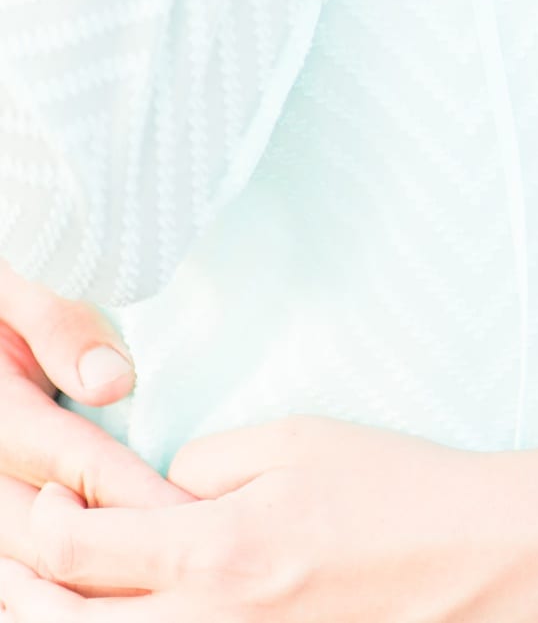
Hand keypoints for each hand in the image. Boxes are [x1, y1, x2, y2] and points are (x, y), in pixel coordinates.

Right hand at [0, 263, 177, 576]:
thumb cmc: (10, 274)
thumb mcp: (26, 280)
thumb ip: (63, 326)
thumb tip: (114, 383)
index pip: (78, 466)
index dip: (140, 495)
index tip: (198, 515)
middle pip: (51, 532)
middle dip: (125, 549)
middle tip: (200, 558)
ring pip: (27, 557)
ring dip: (93, 572)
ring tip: (164, 575)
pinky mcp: (1, 492)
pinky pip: (18, 550)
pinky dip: (60, 571)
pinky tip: (115, 579)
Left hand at [3, 418, 537, 622]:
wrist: (484, 563)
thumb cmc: (400, 492)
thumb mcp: (299, 441)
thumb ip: (209, 460)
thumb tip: (162, 488)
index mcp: (213, 553)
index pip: (72, 551)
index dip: (37, 521)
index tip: (45, 495)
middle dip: (29, 585)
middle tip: (35, 551)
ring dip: (71, 618)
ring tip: (71, 589)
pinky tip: (141, 612)